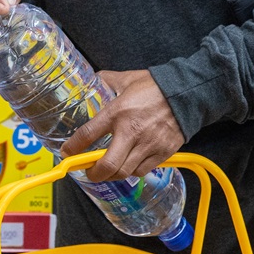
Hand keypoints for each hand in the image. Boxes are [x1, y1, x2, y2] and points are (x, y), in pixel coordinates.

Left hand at [60, 70, 186, 181]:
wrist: (187, 92)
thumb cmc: (155, 85)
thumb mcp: (125, 79)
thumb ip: (106, 81)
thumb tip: (91, 81)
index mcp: (117, 112)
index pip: (88, 134)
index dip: (74, 148)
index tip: (67, 153)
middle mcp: (131, 131)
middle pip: (108, 165)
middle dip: (94, 174)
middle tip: (89, 173)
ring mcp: (148, 144)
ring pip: (125, 172)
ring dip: (113, 175)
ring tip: (108, 170)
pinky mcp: (163, 152)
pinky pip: (143, 171)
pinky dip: (132, 172)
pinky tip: (128, 165)